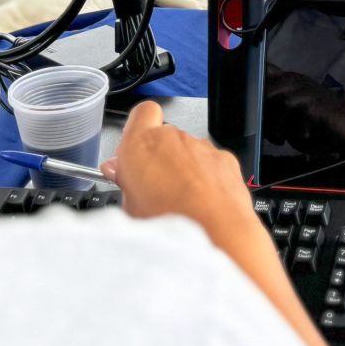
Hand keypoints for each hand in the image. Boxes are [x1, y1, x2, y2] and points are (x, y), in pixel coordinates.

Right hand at [103, 101, 259, 241]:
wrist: (215, 231)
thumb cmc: (171, 221)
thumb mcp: (129, 207)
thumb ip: (124, 181)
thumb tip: (119, 172)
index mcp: (141, 144)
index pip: (141, 114)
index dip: (138, 129)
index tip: (133, 153)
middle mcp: (173, 138)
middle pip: (163, 138)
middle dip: (158, 157)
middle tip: (154, 186)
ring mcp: (201, 147)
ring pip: (188, 151)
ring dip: (183, 169)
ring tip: (180, 202)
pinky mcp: (225, 159)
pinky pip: (210, 163)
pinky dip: (206, 177)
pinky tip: (202, 203)